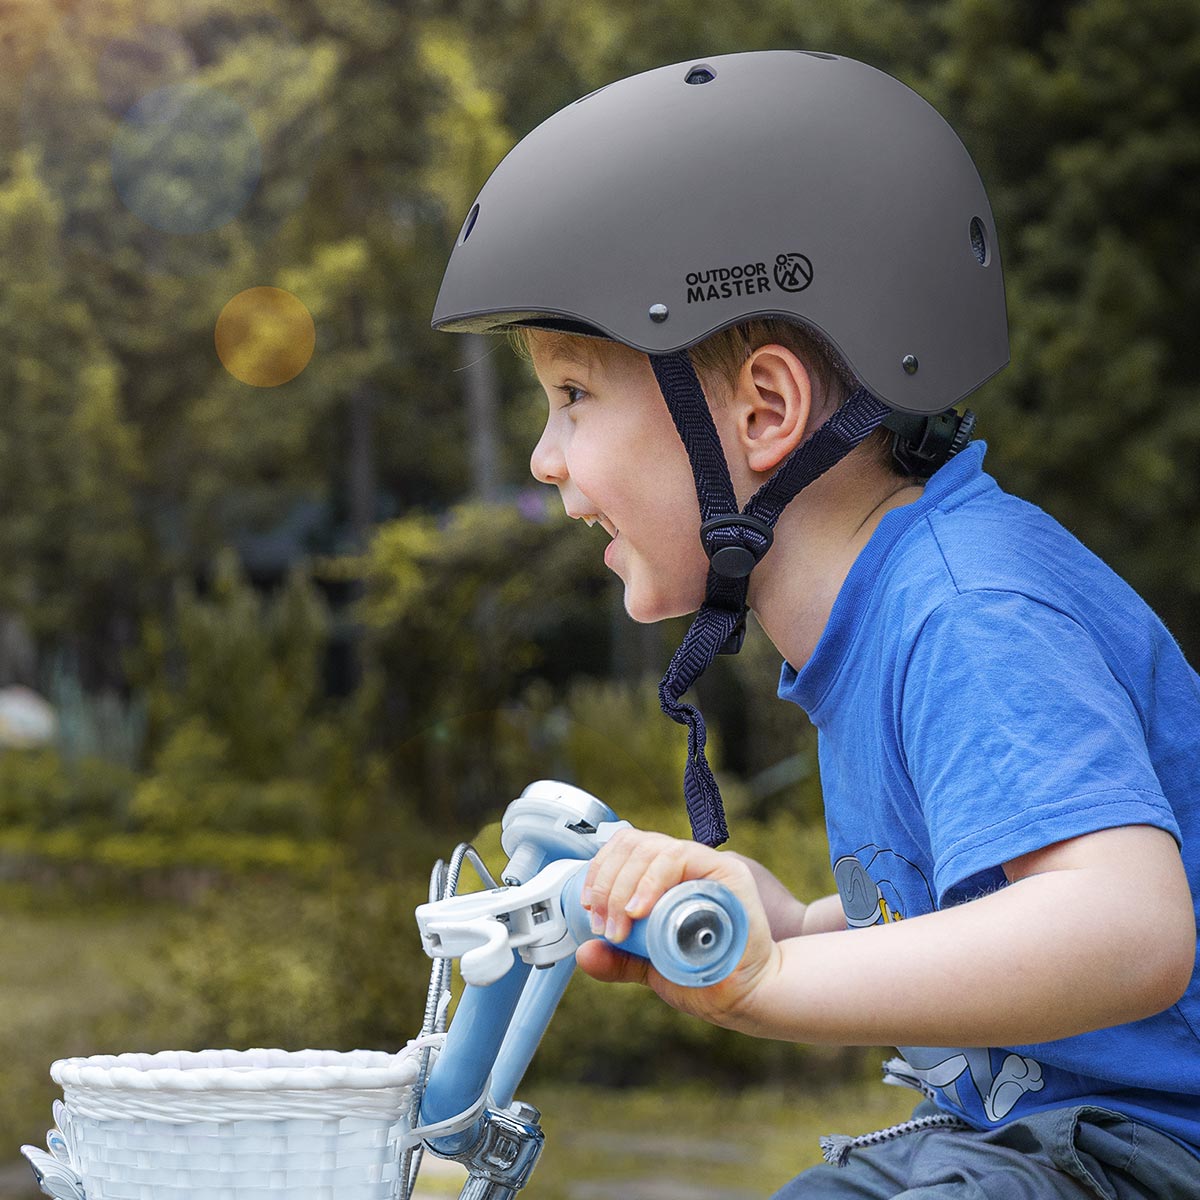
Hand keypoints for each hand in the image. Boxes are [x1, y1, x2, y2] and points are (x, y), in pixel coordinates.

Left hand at [577, 827, 780, 1029]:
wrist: (747, 995)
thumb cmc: (708, 977)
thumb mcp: (651, 967)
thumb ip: (621, 960)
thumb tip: (586, 953)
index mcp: (666, 878)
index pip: (625, 849)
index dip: (600, 871)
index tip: (589, 907)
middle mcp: (684, 865)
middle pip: (633, 845)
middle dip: (606, 882)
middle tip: (604, 924)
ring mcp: (705, 865)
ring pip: (651, 849)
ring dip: (623, 886)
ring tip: (620, 925)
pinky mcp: (726, 870)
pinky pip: (679, 857)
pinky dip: (651, 880)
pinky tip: (640, 909)